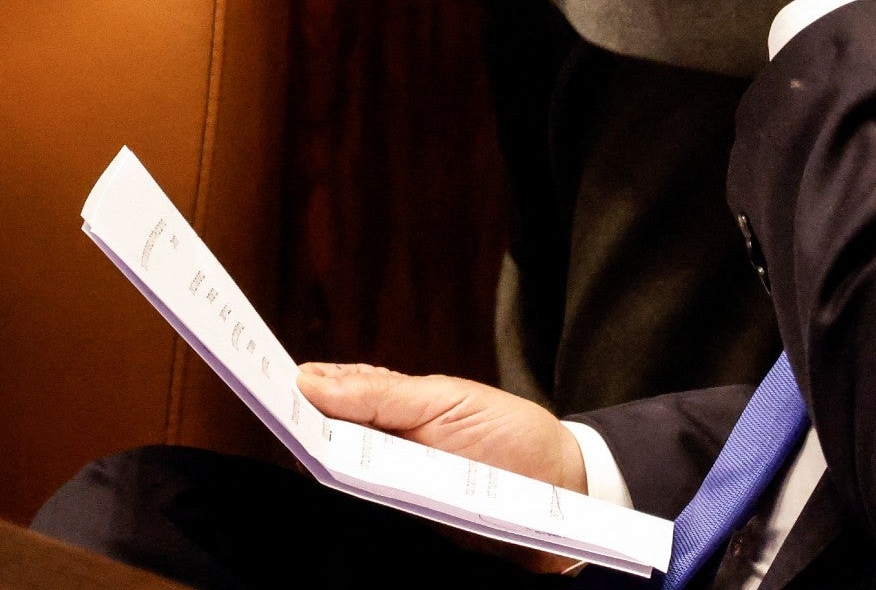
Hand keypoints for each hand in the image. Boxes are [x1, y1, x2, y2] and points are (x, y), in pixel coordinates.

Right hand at [297, 362, 585, 573]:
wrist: (563, 485)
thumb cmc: (507, 434)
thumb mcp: (449, 400)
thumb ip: (382, 394)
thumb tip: (308, 378)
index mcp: (380, 421)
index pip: (320, 413)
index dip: (291, 402)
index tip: (269, 384)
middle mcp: (374, 466)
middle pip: (319, 462)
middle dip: (304, 446)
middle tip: (293, 430)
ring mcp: (388, 505)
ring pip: (338, 499)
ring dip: (332, 482)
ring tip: (321, 460)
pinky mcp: (405, 541)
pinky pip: (367, 538)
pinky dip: (362, 518)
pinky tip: (359, 502)